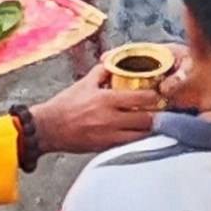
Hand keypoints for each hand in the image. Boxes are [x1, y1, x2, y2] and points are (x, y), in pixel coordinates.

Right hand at [24, 79, 155, 153]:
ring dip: (149, 128)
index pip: (141, 98)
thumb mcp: (84, 83)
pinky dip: (136, 138)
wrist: (48, 127)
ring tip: (152, 122)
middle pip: (146, 119)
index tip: (160, 94)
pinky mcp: (105, 147)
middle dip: (157, 114)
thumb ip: (102, 72)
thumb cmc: (65, 104)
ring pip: (141, 135)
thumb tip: (116, 64)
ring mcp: (109, 135)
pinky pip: (128, 144)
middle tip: (162, 110)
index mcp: (106, 99)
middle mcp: (110, 118)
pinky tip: (138, 133)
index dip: (155, 96)